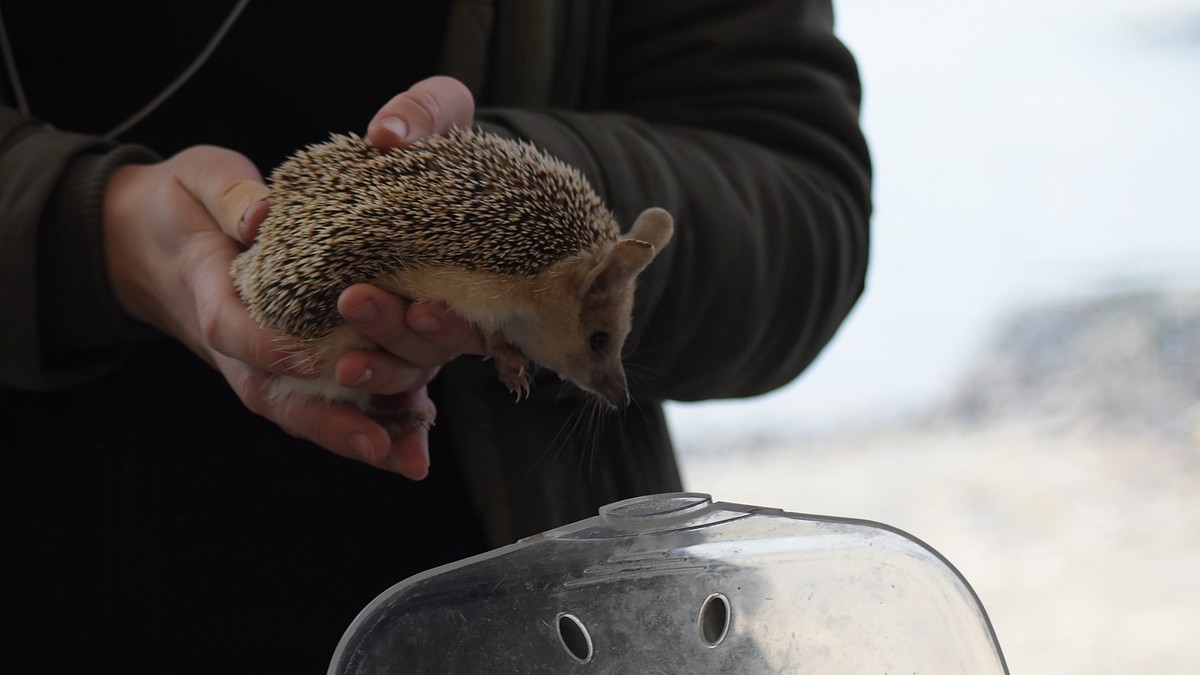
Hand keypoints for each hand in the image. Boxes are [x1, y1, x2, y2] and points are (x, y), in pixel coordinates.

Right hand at [100, 76, 479, 479]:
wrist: (162, 240)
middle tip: (375, 444)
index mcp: (210, 293)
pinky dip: (366, 426)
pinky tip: (410, 449)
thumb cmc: (193, 204)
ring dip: (355, 437)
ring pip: (304, 409)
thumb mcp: (203, 181)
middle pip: (275, 394)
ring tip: (404, 459)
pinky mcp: (295, 365)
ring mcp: (265, 362)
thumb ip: (229, 197)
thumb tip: (264, 215)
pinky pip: (327, 400)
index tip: (309, 357)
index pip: (230, 328)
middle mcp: (239, 344)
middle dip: (327, 421)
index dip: (267, 346)